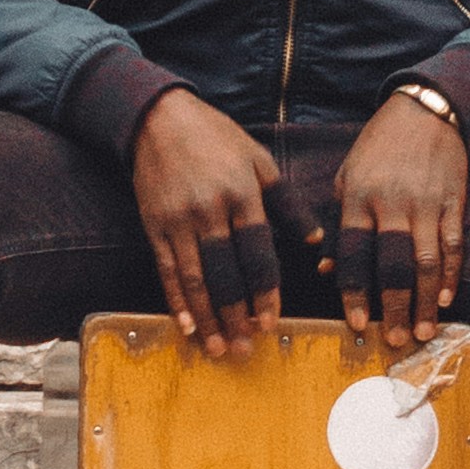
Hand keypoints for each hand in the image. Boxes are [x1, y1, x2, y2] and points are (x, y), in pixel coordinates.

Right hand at [129, 91, 283, 360]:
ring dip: (208, 317)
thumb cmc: (217, 138)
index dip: (264, 291)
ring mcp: (178, 219)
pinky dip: (175, 300)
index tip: (270, 323)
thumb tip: (316, 242)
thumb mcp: (258, 160)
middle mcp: (209, 209)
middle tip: (247, 349)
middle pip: (225, 272)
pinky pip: (165, 269)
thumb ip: (286, 202)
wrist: (158, 119)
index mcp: (241, 193)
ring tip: (219, 348)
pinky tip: (185, 326)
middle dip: (236, 315)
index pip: (257, 252)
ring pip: (194, 278)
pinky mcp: (153, 224)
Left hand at [331, 88, 468, 351]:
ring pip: (426, 262)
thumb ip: (338, 223)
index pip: (354, 253)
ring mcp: (426, 204)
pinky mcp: (453, 202)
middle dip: (394, 307)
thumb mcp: (347, 176)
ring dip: (424, 302)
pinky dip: (451, 276)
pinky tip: (445, 300)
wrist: (425, 111)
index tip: (356, 323)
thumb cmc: (378, 148)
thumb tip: (326, 270)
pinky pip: (453, 246)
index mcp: (359, 197)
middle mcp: (392, 203)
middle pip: (393, 265)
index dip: (355, 291)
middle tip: (394, 341)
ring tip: (422, 332)